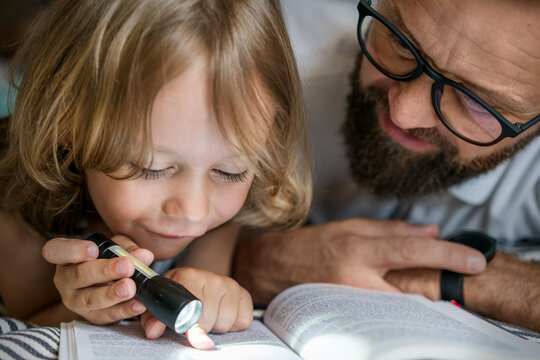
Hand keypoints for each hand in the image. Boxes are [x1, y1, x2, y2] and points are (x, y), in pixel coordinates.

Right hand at [42, 234, 153, 324]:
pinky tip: (138, 304)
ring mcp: (75, 300)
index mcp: (66, 257)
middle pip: (79, 275)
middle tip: (126, 267)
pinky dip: (124, 310)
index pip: (56, 251)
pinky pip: (106, 315)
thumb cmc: (108, 257)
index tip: (94, 249)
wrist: (111, 281)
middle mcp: (66, 279)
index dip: (73, 250)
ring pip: (90, 299)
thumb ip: (127, 248)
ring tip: (130, 288)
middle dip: (104, 271)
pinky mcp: (91, 316)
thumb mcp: (117, 245)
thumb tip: (142, 256)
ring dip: (112, 294)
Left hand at [140, 268, 251, 347]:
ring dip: (216, 326)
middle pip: (209, 320)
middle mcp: (211, 277)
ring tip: (208, 316)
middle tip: (194, 320)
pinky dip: (234, 324)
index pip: (193, 307)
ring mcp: (229, 284)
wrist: (193, 282)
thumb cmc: (175, 296)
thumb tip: (154, 331)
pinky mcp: (243, 293)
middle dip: (201, 327)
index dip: (192, 326)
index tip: (193, 338)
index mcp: (187, 276)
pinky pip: (242, 320)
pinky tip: (222, 314)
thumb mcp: (159, 305)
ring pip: (225, 322)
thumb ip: (153, 319)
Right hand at [234, 218, 486, 304]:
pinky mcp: (348, 314)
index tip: (475, 260)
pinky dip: (400, 305)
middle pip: (414, 285)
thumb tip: (429, 230)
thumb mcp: (349, 227)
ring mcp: (352, 300)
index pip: (412, 248)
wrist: (271, 268)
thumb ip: (391, 230)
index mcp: (358, 248)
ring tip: (429, 285)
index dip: (447, 253)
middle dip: (441, 283)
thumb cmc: (310, 244)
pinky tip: (403, 298)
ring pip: (402, 303)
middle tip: (460, 277)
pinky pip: (384, 312)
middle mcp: (357, 277)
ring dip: (421, 295)